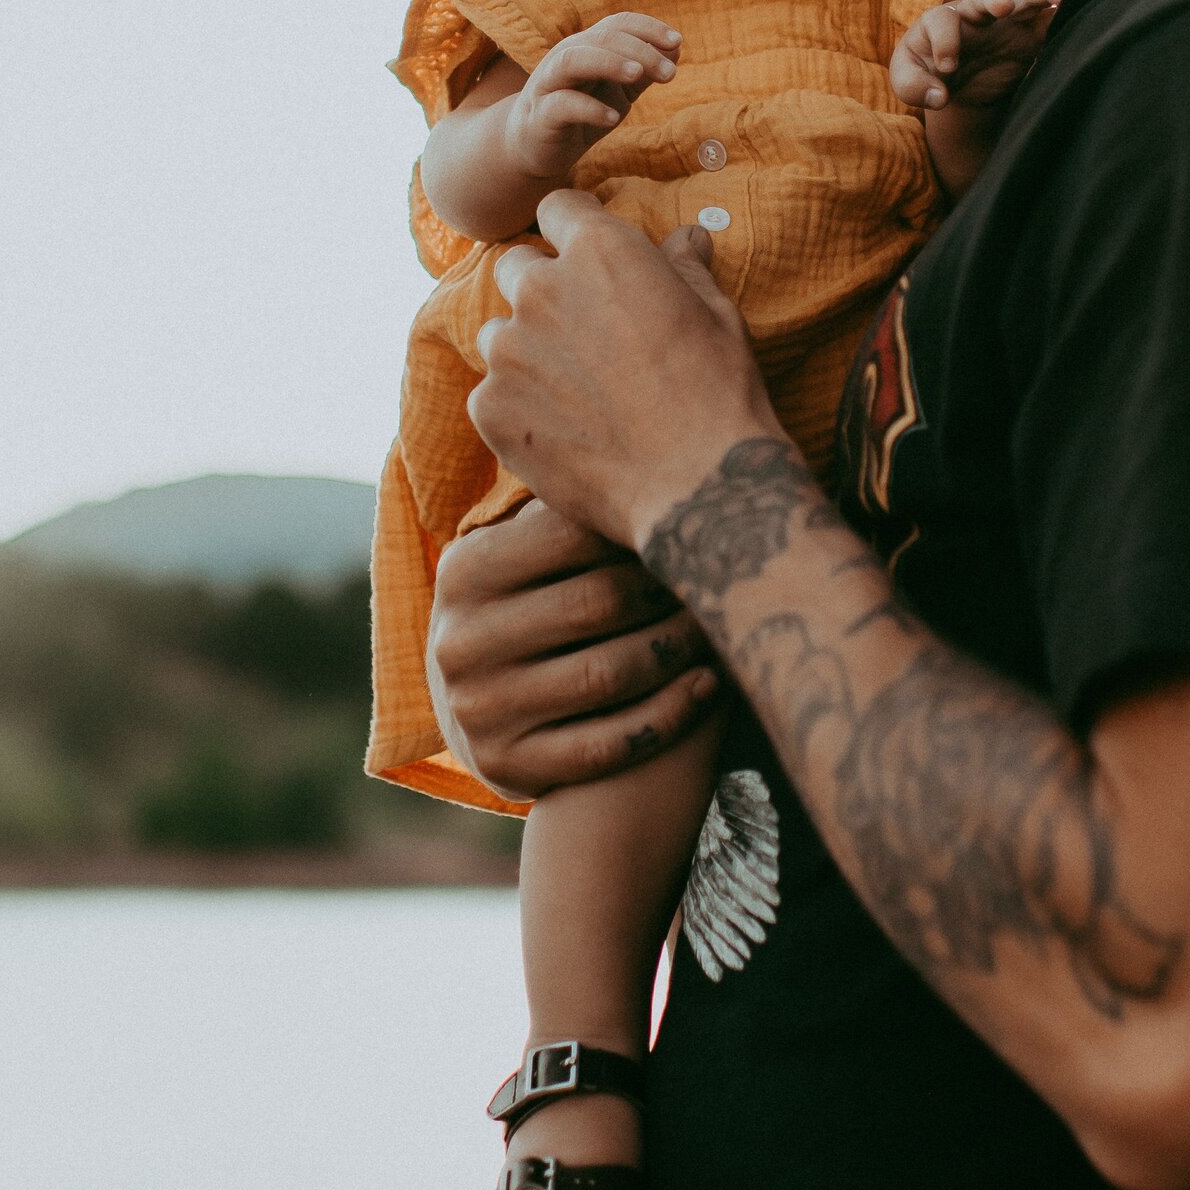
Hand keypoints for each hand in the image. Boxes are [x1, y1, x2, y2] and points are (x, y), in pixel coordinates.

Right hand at [425, 499, 725, 801]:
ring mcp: (481, 710)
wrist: (485, 710)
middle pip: (597, 605)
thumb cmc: (529, 606)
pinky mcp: (509, 768)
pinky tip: (711, 686)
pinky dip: (669, 713)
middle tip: (730, 574)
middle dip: (671, 590)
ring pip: (609, 675)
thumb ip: (564, 508)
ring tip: (727, 626)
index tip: (701, 517)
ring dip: (681, 650)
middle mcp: (460, 641)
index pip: (572, 536)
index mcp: (464, 571)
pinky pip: (609, 743)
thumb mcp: (522, 554)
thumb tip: (645, 422)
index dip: (644, 528)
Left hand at [467, 193, 781, 554]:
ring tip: (573, 393)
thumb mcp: (715, 315)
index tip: (584, 255)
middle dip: (539, 287)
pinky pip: (490, 394)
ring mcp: (508, 351)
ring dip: (524, 351)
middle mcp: (541, 289)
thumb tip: (686, 237)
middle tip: (579, 332)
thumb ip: (685, 269)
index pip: (557, 207)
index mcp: (599, 250)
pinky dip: (516, 408)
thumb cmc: (717, 393)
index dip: (573, 229)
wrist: (697, 485)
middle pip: (514, 265)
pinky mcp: (490, 408)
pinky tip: (562, 433)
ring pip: (497, 335)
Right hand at [506, 13, 680, 186]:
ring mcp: (549, 85)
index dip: (648, 28)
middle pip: (601, 39)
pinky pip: (561, 104)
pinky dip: (589, 108)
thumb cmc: (580, 112)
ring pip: (573, 60)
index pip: (617, 24)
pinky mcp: (540, 116)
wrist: (534, 146)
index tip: (678, 42)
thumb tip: (676, 49)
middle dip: (639, 51)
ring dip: (608, 63)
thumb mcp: (618, 91)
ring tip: (637, 75)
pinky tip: (613, 118)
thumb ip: (643, 71)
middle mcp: (565, 57)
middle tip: (670, 73)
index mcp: (586, 47)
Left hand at [890, 0, 1064, 189]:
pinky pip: (1052, 17)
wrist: (958, 80)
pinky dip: (1066, 10)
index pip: (940, 21)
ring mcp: (1007, 20)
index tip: (947, 69)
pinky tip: (1082, 9)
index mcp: (940, 22)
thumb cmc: (927, 74)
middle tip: (1002, 8)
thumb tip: (939, 97)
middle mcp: (975, 14)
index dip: (945, 42)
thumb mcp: (908, 81)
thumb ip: (912, 87)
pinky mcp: (1032, 33)